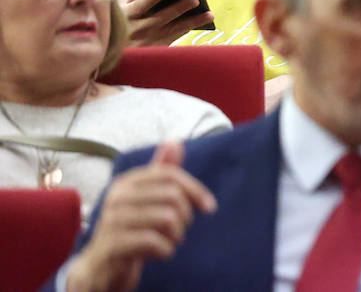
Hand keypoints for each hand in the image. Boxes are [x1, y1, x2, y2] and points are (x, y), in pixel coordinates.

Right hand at [64, 143, 216, 291]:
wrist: (101, 268)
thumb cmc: (131, 230)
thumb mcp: (147, 200)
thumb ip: (162, 173)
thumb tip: (175, 141)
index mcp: (126, 182)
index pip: (171, 175)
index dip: (196, 190)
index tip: (210, 208)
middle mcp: (116, 197)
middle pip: (172, 196)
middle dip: (185, 217)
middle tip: (179, 230)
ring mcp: (111, 221)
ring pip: (166, 218)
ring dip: (177, 235)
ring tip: (170, 241)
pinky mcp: (111, 245)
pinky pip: (153, 241)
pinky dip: (166, 249)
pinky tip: (161, 252)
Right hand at [121, 0, 212, 46]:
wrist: (111, 55)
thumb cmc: (115, 26)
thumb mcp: (116, 11)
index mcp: (127, 16)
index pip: (139, 7)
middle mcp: (139, 29)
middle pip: (162, 17)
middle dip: (179, 8)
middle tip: (195, 0)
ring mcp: (149, 41)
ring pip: (174, 30)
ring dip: (193, 21)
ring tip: (209, 14)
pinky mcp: (156, 50)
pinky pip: (174, 38)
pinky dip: (187, 30)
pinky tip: (199, 23)